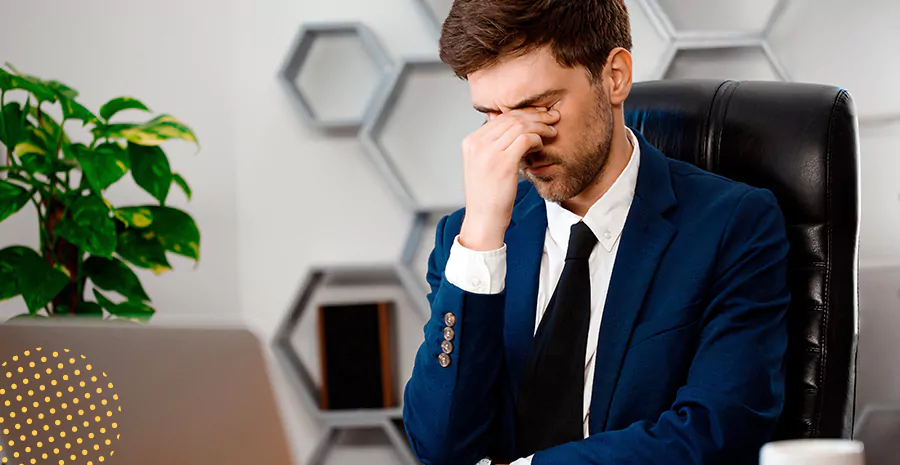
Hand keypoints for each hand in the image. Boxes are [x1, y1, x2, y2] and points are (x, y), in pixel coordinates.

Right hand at [459, 108, 559, 250]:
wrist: (484, 219)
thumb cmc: (487, 195)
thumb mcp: (483, 165)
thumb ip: (492, 145)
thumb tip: (510, 128)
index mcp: (471, 142)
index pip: (500, 117)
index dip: (523, 113)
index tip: (538, 115)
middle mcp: (477, 143)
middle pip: (511, 118)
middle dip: (534, 115)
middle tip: (551, 117)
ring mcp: (489, 152)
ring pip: (520, 126)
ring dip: (540, 126)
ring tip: (551, 131)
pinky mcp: (503, 162)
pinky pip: (525, 139)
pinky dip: (537, 139)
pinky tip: (542, 145)